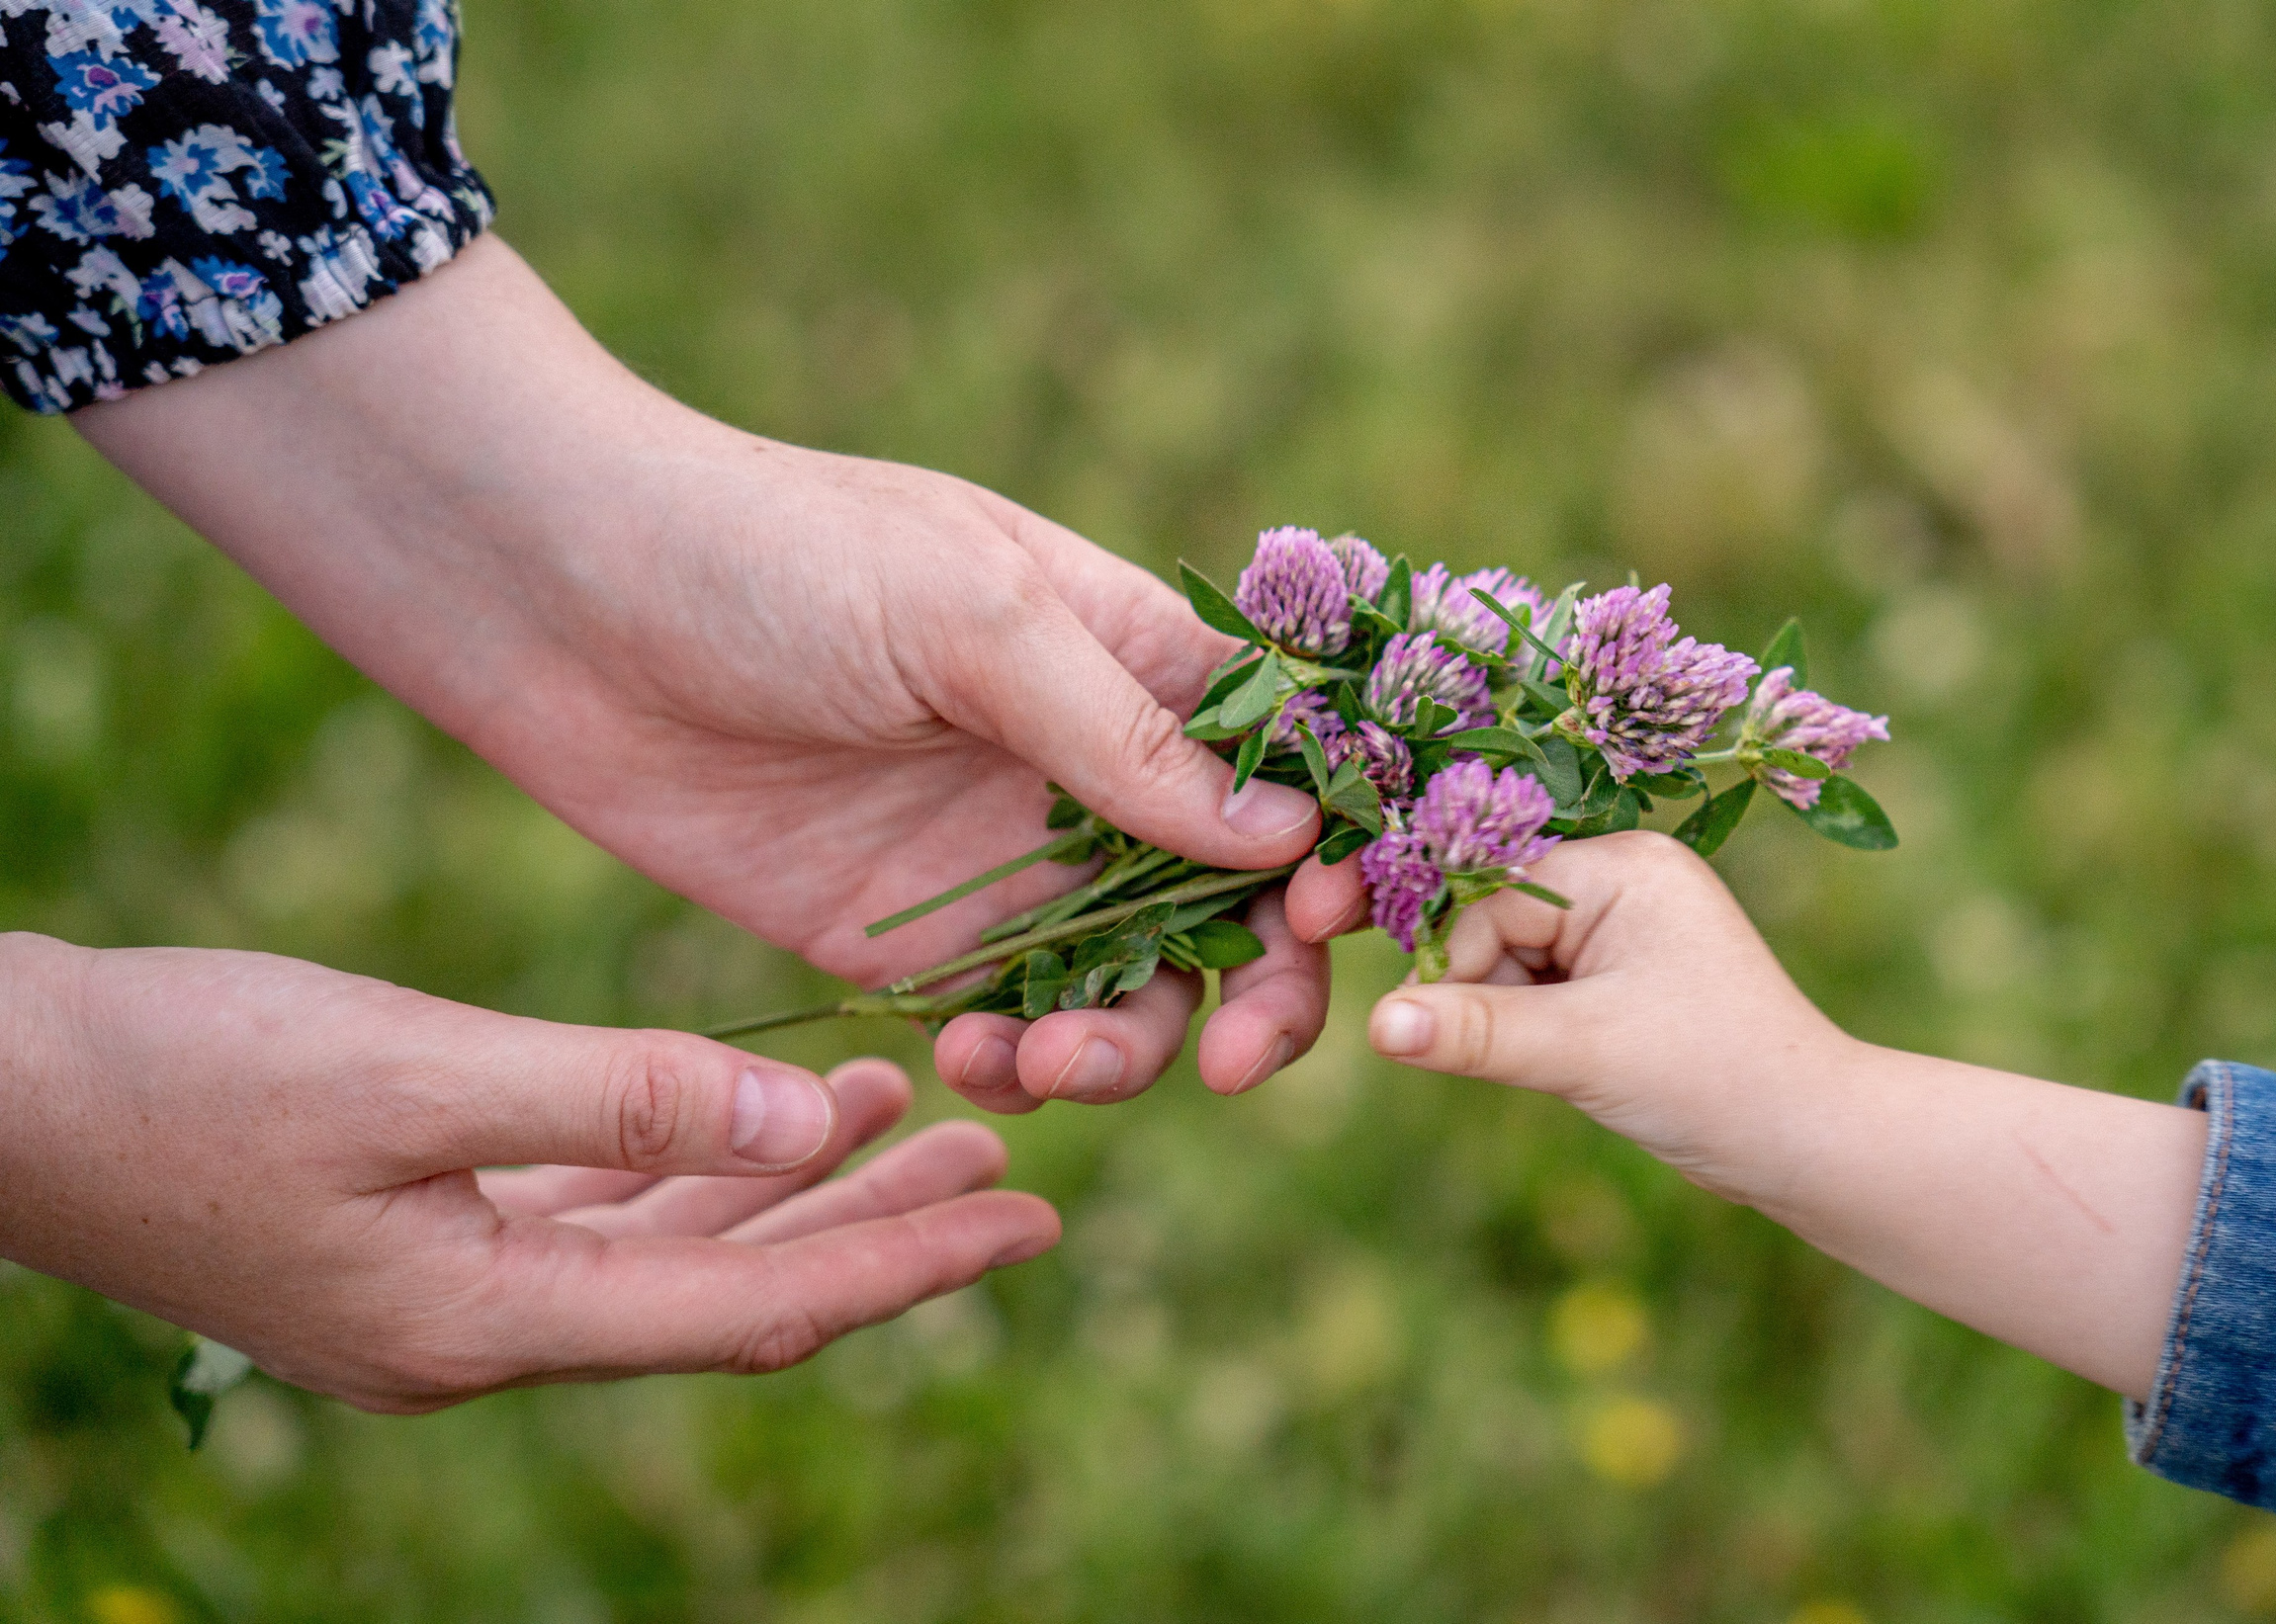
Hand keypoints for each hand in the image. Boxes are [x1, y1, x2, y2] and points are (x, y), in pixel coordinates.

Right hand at [0, 933, 1057, 1411]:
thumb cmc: (180, 1073)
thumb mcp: (409, 1071)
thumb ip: (624, 1101)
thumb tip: (813, 1131)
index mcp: (486, 1323)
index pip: (755, 1311)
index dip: (907, 1267)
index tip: (1035, 1222)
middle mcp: (480, 1337)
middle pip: (735, 1293)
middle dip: (882, 1229)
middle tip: (1015, 1159)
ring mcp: (443, 1296)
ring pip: (675, 1254)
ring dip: (795, 1191)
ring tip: (919, 1108)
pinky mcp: (412, 1241)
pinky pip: (597, 1219)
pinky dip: (690, 1170)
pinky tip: (760, 1111)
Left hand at [73, 235, 1359, 1108]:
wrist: (552, 601)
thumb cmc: (772, 557)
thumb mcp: (966, 619)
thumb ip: (1123, 738)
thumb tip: (1292, 837)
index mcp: (1131, 658)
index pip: (1291, 768)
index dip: (1335, 853)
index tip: (1323, 922)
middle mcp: (1088, 770)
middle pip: (1240, 906)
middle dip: (1261, 992)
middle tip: (1233, 1064)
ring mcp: (1004, 862)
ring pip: (1138, 990)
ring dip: (1133, 1047)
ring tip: (1054, 1067)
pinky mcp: (908, 942)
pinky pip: (1015, 1026)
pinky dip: (1027, 1064)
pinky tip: (984, 1065)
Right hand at [1360, 834, 2206, 1397]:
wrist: (1810, 1143)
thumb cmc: (1713, 1081)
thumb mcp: (1582, 1053)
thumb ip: (1474, 1032)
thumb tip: (1377, 1023)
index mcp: (1622, 865)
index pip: (1490, 893)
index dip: (1457, 963)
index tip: (1439, 1028)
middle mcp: (1622, 878)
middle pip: (1494, 919)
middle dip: (1488, 991)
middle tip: (1533, 1050)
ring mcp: (1624, 926)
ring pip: (1509, 958)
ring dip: (1511, 1015)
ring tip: (1571, 1062)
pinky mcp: (1622, 974)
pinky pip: (1538, 985)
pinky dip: (1533, 1027)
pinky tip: (1572, 1064)